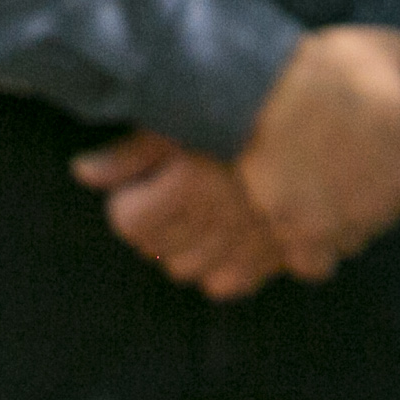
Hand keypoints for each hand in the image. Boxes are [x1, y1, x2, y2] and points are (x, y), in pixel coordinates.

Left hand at [72, 133, 282, 300]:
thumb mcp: (178, 121)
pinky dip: (218, 265)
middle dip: (151, 223)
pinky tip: (222, 234)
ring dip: (181, 246)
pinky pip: (226, 283)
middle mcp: (215, 222)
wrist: (320, 126)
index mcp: (186, 186)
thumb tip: (80, 172)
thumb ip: (128, 153)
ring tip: (195, 210)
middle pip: (152, 248)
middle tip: (168, 192)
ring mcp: (247, 246)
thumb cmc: (239, 116)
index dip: (128, 197)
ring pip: (185, 270)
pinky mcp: (277, 259)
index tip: (142, 180)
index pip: (125, 219)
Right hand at [234, 26, 399, 280]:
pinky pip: (312, 262)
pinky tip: (286, 215)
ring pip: (344, 238)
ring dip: (327, 221)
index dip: (380, 170)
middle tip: (320, 159)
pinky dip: (302, 248)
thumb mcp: (392, 54)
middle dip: (353, 196)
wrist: (261, 87)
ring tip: (297, 182)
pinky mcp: (302, 236)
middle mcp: (385, 208)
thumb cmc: (328, 68)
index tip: (354, 148)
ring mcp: (343, 225)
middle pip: (374, 217)